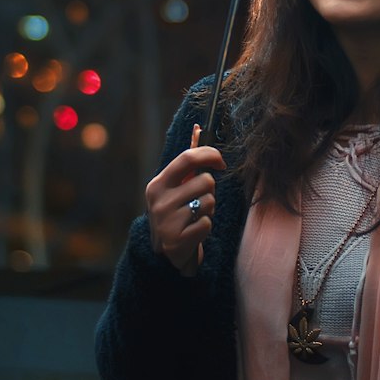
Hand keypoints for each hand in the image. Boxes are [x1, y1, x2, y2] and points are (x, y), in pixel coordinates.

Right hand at [145, 144, 225, 276]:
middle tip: (198, 201)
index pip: (187, 158)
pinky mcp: (176, 240)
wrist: (165, 252)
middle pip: (205, 181)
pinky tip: (194, 231)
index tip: (221, 162)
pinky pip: (207, 223)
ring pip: (209, 202)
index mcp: (158, 183)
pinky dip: (206, 227)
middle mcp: (159, 200)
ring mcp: (166, 221)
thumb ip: (189, 159)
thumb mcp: (177, 185)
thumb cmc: (176, 211)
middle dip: (209, 191)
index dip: (210, 155)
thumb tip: (198, 127)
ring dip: (209, 209)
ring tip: (195, 216)